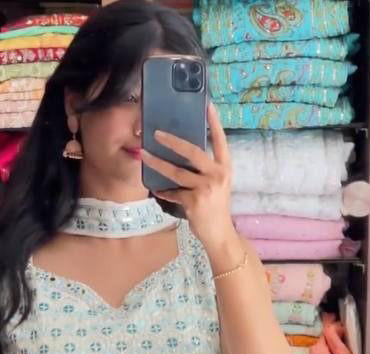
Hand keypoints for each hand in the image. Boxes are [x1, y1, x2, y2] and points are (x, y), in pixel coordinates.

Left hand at [141, 101, 237, 257]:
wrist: (220, 234)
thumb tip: (185, 154)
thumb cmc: (217, 208)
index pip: (220, 140)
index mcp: (225, 167)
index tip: (207, 104)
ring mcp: (206, 188)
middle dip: (172, 141)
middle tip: (156, 133)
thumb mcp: (218, 184)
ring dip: (158, 164)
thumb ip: (207, 169)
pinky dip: (164, 191)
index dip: (214, 122)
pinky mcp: (194, 201)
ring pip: (176, 172)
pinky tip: (157, 190)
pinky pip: (174, 192)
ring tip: (144, 155)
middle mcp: (217, 174)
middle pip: (192, 151)